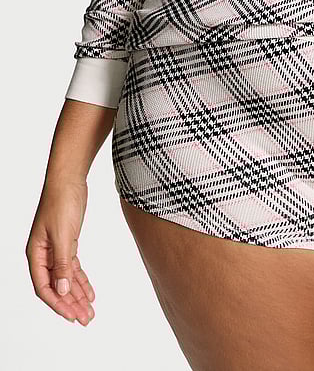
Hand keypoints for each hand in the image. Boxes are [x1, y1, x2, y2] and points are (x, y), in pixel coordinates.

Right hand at [26, 179, 95, 325]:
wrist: (69, 180)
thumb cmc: (61, 202)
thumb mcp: (63, 234)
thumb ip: (63, 263)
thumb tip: (62, 290)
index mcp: (35, 254)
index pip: (44, 287)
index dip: (58, 303)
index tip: (72, 316)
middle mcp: (43, 255)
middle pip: (56, 287)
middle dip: (71, 304)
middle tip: (86, 319)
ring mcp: (55, 250)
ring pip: (66, 279)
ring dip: (78, 295)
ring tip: (90, 312)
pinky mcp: (67, 244)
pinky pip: (73, 268)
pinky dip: (82, 281)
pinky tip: (91, 293)